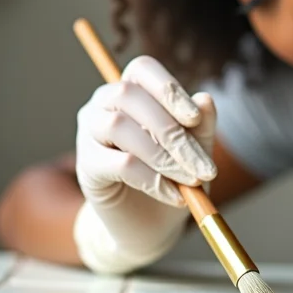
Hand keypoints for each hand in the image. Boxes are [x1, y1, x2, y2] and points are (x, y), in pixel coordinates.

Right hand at [73, 55, 216, 273]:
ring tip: (193, 181)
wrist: (150, 223)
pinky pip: (118, 164)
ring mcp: (89, 132)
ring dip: (165, 157)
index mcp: (132, 89)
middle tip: (206, 166)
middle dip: (173, 132)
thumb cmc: (174, 175)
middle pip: (130, 96)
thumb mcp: (196, 149)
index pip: (142, 69)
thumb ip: (201, 125)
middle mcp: (104, 103)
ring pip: (120, 127)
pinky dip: (153, 180)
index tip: (195, 118)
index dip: (168, 89)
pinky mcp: (86, 166)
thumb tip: (206, 98)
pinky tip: (176, 196)